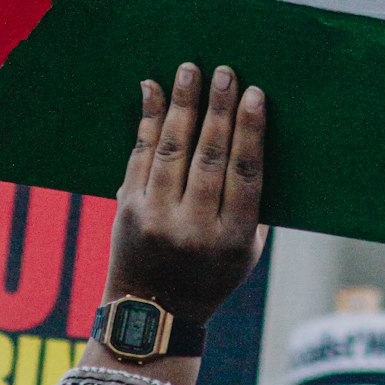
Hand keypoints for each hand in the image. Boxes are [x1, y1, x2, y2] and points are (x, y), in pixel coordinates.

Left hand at [104, 61, 267, 325]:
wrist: (152, 315)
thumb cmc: (211, 275)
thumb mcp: (246, 253)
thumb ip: (254, 204)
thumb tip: (258, 138)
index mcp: (232, 240)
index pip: (244, 175)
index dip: (250, 132)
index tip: (254, 94)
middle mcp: (193, 229)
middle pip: (208, 158)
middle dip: (217, 110)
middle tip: (224, 72)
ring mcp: (156, 219)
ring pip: (171, 152)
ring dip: (182, 106)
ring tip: (189, 70)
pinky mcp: (127, 210)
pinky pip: (139, 156)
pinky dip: (147, 120)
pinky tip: (153, 90)